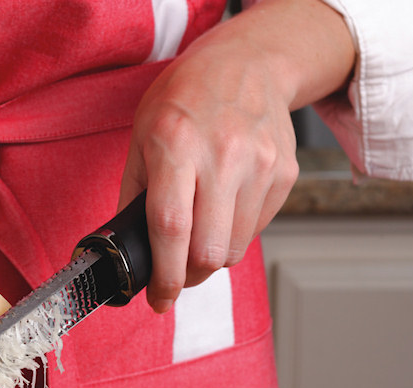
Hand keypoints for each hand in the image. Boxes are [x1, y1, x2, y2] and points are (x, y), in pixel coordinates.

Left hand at [119, 0, 354, 312]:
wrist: (247, 62)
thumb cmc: (186, 100)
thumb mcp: (142, 138)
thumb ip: (133, 197)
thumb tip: (128, 252)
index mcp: (177, 145)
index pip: (171, 228)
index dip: (165, 275)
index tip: (159, 300)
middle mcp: (223, 154)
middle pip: (209, 251)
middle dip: (189, 276)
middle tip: (176, 274)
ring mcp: (260, 163)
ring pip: (234, 249)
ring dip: (212, 259)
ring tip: (198, 239)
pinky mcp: (284, 172)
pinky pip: (256, 231)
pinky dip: (235, 236)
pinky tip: (223, 212)